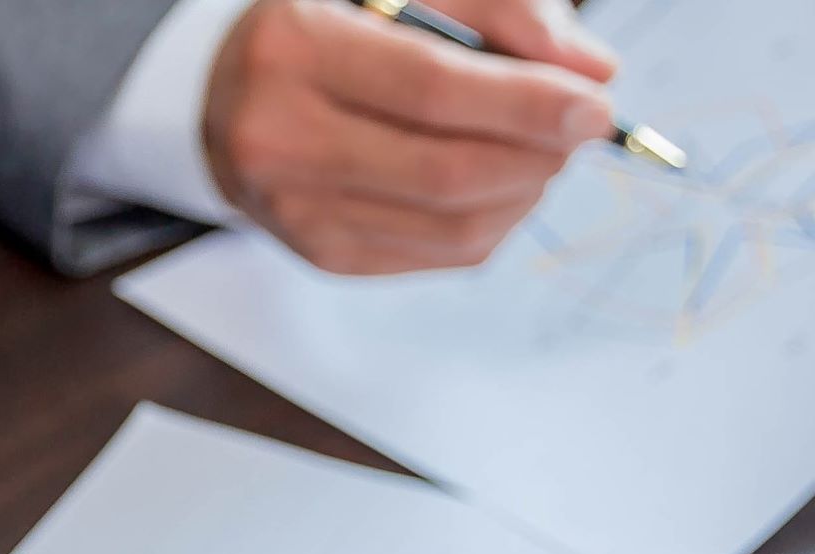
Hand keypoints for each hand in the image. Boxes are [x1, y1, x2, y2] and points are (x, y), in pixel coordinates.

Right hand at [204, 0, 616, 274]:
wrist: (230, 97)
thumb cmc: (331, 23)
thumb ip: (501, 10)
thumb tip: (592, 75)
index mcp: (295, 48)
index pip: (431, 91)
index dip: (525, 104)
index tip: (596, 107)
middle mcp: (278, 138)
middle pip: (443, 173)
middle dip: (535, 157)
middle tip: (583, 132)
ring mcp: (293, 211)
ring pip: (445, 228)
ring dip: (521, 195)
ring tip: (546, 156)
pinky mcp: (317, 254)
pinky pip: (429, 257)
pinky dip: (488, 226)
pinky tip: (503, 188)